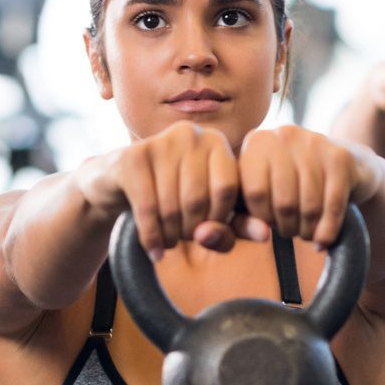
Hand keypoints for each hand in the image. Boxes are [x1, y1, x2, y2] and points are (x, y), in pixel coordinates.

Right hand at [74, 121, 254, 259]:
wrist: (118, 184)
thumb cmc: (174, 199)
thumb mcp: (209, 214)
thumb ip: (239, 225)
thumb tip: (265, 235)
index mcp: (217, 143)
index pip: (229, 188)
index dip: (219, 218)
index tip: (207, 230)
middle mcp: (191, 134)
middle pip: (199, 198)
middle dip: (191, 231)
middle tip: (182, 240)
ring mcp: (160, 141)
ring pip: (172, 205)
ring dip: (170, 236)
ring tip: (168, 242)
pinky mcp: (133, 157)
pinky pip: (148, 208)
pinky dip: (151, 237)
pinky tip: (153, 250)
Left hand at [238, 126, 377, 248]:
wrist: (344, 163)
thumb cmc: (292, 184)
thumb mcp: (264, 191)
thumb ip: (247, 213)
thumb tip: (259, 233)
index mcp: (258, 142)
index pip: (254, 191)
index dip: (262, 218)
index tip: (269, 225)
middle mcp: (284, 136)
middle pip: (284, 201)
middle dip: (287, 227)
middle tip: (291, 233)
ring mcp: (315, 143)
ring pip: (309, 205)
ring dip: (307, 230)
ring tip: (306, 234)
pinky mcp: (341, 158)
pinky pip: (333, 206)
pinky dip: (328, 230)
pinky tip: (323, 240)